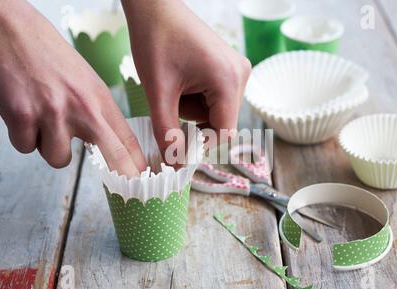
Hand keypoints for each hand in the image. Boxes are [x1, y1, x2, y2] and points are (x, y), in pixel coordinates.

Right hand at [0, 0, 146, 177]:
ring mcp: (52, 113)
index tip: (145, 179)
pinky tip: (23, 113)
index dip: (137, 164)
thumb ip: (96, 111)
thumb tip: (105, 144)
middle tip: (124, 183)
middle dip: (121, 174)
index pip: (126, 138)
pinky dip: (23, 137)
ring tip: (43, 119)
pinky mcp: (22, 116)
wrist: (10, 29)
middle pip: (112, 154)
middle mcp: (81, 107)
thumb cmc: (48, 55)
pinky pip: (26, 147)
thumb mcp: (85, 80)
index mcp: (99, 97)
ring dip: (48, 146)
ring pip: (57, 158)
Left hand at [122, 0, 250, 163]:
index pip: (224, 133)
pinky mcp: (230, 68)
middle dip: (192, 119)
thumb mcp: (158, 93)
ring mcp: (238, 70)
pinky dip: (197, 97)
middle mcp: (241, 75)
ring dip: (193, 108)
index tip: (176, 141)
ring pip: (217, 111)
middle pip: (220, 121)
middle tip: (171, 98)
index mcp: (229, 80)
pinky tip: (184, 78)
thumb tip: (175, 165)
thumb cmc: (155, 40)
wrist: (155, 7)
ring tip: (175, 84)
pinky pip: (217, 97)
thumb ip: (167, 132)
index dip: (200, 143)